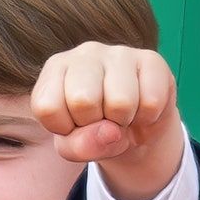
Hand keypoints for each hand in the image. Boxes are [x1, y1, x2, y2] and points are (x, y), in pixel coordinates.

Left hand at [30, 42, 185, 199]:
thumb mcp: (74, 146)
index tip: (74, 124)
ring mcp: (119, 52)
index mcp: (55, 69)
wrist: (137, 126)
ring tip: (122, 115)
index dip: (64, 128)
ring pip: (121, 101)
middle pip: (82, 100)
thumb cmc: (94, 131)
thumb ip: (78, 147)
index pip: (47, 106)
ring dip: (124, 121)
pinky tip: (141, 107)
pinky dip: (147, 117)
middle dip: (95, 124)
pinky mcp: (152, 58)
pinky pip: (151, 101)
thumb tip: (110, 132)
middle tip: (102, 120)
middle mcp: (84, 53)